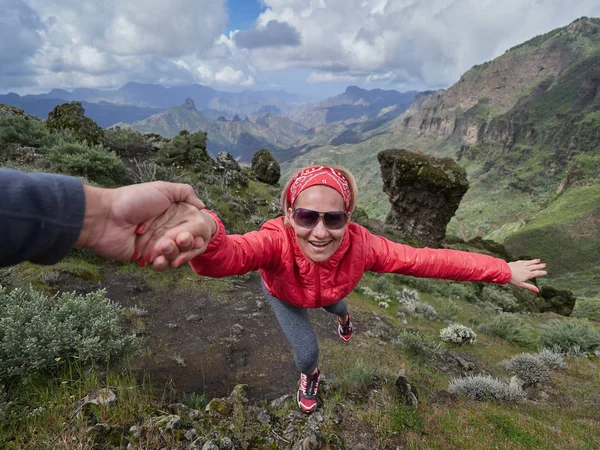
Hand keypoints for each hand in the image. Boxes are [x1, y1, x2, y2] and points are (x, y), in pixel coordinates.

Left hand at [76, 182, 203, 260]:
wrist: (106, 218)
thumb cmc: (133, 201)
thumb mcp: (162, 189)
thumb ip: (185, 192)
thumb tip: (202, 205)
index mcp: (171, 214)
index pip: (191, 227)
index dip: (195, 233)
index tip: (196, 235)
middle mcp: (165, 229)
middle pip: (186, 243)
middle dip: (185, 243)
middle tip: (180, 240)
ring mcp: (155, 244)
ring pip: (175, 255)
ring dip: (172, 253)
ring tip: (161, 247)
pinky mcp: (145, 257)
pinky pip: (161, 264)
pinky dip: (161, 263)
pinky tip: (155, 258)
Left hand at [508, 259, 546, 292]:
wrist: (504, 271)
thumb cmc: (512, 279)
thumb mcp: (521, 285)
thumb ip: (530, 287)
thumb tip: (538, 291)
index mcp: (528, 274)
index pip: (537, 273)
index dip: (541, 273)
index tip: (545, 272)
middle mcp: (526, 269)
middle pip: (534, 267)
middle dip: (540, 266)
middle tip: (544, 264)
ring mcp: (522, 265)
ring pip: (530, 262)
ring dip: (534, 261)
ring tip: (538, 260)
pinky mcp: (517, 262)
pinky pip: (524, 261)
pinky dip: (527, 260)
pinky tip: (528, 260)